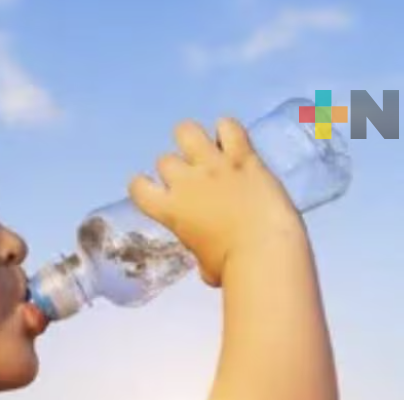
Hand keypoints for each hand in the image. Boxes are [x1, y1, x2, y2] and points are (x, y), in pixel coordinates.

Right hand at [128, 118, 306, 286]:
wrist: (265, 251)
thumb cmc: (233, 268)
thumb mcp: (204, 265)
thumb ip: (200, 250)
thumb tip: (208, 261)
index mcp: (170, 210)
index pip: (137, 187)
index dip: (143, 186)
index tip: (156, 190)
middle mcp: (185, 182)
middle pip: (164, 160)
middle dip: (176, 169)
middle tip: (193, 180)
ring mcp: (213, 165)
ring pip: (186, 131)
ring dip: (191, 139)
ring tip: (206, 150)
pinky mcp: (242, 157)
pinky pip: (228, 126)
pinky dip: (227, 130)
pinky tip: (233, 142)